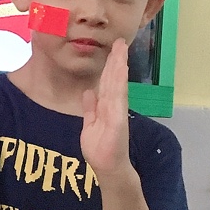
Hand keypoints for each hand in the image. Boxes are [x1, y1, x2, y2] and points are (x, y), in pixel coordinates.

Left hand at [81, 39, 132, 179]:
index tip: (113, 50)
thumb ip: (90, 109)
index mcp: (107, 107)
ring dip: (119, 67)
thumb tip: (88, 92)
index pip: (109, 83)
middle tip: (120, 42)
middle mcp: (114, 107)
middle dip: (117, 61)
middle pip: (115, 80)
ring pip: (117, 85)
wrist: (108, 168)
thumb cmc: (100, 149)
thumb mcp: (90, 124)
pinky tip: (121, 71)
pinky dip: (120, 84)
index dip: (110, 66)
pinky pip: (118, 99)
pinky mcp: (118, 120)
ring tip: (121, 50)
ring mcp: (117, 112)